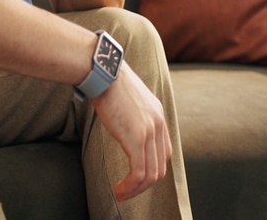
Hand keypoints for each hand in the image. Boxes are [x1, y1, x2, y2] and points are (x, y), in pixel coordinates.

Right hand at [89, 62, 172, 201]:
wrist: (103, 71)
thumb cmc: (109, 82)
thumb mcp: (129, 99)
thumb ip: (133, 114)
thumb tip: (123, 123)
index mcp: (158, 115)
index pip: (163, 153)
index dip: (151, 170)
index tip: (135, 178)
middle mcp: (159, 124)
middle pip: (160, 166)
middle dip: (144, 185)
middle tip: (127, 192)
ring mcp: (149, 131)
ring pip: (151, 174)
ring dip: (136, 190)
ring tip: (121, 194)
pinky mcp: (137, 138)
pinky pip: (139, 172)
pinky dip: (130, 186)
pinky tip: (119, 189)